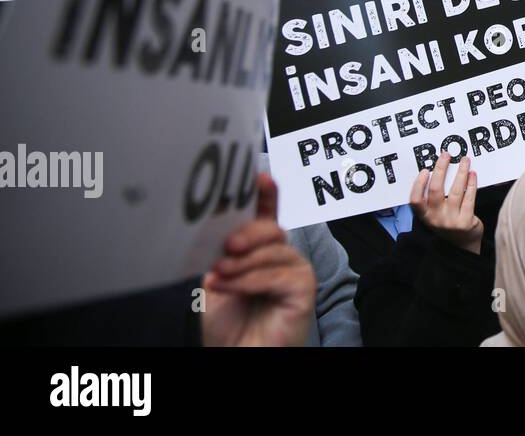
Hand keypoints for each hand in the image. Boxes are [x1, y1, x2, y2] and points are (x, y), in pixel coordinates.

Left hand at [201, 173, 314, 346]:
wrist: (234, 355)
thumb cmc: (224, 326)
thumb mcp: (214, 282)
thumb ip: (219, 255)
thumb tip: (213, 228)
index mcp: (258, 251)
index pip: (265, 215)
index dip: (265, 194)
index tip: (259, 176)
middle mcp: (280, 256)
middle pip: (271, 229)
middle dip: (247, 233)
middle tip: (226, 248)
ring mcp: (295, 270)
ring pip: (273, 251)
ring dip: (242, 264)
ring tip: (218, 277)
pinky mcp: (304, 288)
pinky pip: (279, 274)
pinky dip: (251, 280)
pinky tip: (231, 287)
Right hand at [411, 152, 483, 253]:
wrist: (462, 245)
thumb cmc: (447, 223)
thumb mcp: (434, 214)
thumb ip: (432, 198)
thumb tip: (437, 170)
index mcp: (424, 216)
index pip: (415, 200)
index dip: (419, 184)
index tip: (426, 170)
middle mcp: (436, 219)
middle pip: (436, 190)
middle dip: (441, 169)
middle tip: (446, 155)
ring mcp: (451, 221)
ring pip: (455, 191)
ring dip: (461, 172)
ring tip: (465, 160)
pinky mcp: (466, 222)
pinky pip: (469, 198)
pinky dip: (471, 184)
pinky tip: (472, 174)